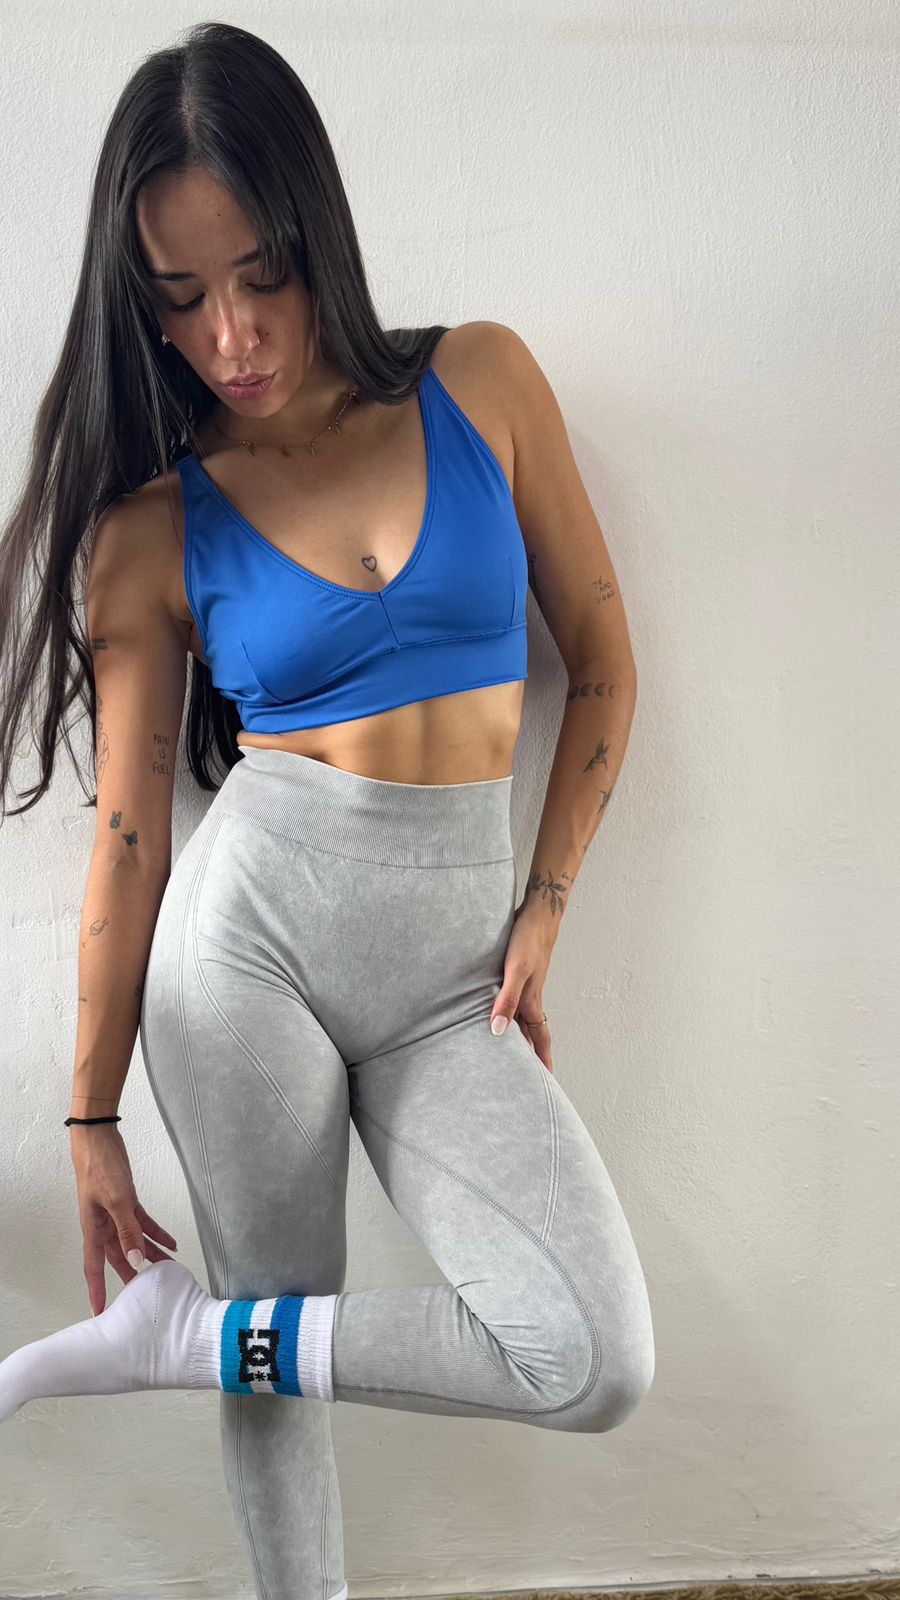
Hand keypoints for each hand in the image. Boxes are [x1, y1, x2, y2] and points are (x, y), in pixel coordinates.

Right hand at [68, 1122, 178, 1315]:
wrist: (99, 1141)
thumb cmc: (101, 1169)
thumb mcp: (117, 1200)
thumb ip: (127, 1230)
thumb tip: (135, 1259)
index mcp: (93, 1230)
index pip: (94, 1268)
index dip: (97, 1290)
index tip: (100, 1312)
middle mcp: (103, 1227)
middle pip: (119, 1258)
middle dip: (133, 1276)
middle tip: (148, 1296)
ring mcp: (115, 1215)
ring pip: (134, 1242)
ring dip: (151, 1255)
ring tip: (170, 1270)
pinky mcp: (126, 1203)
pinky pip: (142, 1224)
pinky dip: (156, 1233)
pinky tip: (171, 1243)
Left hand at [489, 900, 557, 1074]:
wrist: (538, 913)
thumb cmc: (528, 940)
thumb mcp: (516, 971)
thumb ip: (506, 1000)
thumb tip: (498, 1032)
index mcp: (531, 1002)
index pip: (539, 1040)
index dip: (542, 1061)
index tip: (546, 1082)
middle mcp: (529, 997)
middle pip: (531, 1033)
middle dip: (530, 1054)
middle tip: (525, 1076)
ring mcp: (525, 984)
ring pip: (521, 1017)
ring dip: (517, 1034)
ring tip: (508, 1050)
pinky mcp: (516, 972)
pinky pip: (512, 1000)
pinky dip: (506, 1011)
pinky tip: (495, 1009)